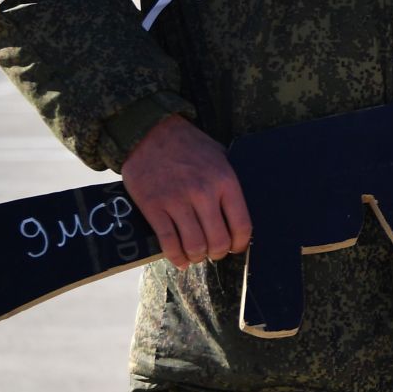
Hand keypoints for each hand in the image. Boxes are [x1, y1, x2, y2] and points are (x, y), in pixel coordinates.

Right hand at [120, 114, 251, 269]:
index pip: (242, 225)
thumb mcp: (219, 155)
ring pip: (194, 246)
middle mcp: (204, 193)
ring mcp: (177, 201)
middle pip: (218, 241)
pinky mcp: (154, 207)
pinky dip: (176, 257)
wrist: (150, 132)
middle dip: (217, 253)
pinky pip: (169, 243)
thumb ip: (228, 182)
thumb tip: (238, 212)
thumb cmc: (189, 145)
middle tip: (213, 252)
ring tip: (196, 253)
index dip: (240, 244)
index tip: (235, 248)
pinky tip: (180, 259)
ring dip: (197, 256)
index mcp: (225, 180)